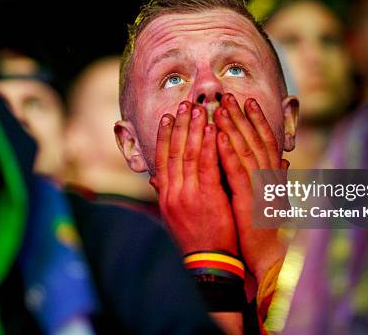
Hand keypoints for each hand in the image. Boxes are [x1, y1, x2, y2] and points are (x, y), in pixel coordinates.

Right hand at [152, 101, 237, 254]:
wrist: (207, 263)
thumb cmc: (196, 239)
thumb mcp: (174, 216)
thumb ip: (166, 193)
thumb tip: (155, 178)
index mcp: (166, 195)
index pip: (162, 159)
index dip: (165, 136)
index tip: (168, 117)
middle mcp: (173, 191)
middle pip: (174, 151)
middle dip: (179, 125)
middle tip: (185, 104)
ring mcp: (188, 193)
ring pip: (189, 154)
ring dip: (194, 129)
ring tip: (199, 109)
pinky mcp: (206, 197)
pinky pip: (207, 166)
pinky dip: (209, 146)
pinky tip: (212, 130)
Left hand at [214, 93, 287, 282]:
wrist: (270, 257)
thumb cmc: (268, 229)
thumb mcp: (274, 199)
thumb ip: (277, 179)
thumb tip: (285, 163)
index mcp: (274, 177)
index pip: (266, 141)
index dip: (257, 120)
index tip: (248, 102)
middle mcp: (270, 177)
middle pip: (256, 139)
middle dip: (243, 116)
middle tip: (229, 95)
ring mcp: (261, 187)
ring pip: (247, 149)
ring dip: (234, 127)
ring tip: (222, 108)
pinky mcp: (251, 199)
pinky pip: (239, 171)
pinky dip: (230, 152)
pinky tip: (220, 137)